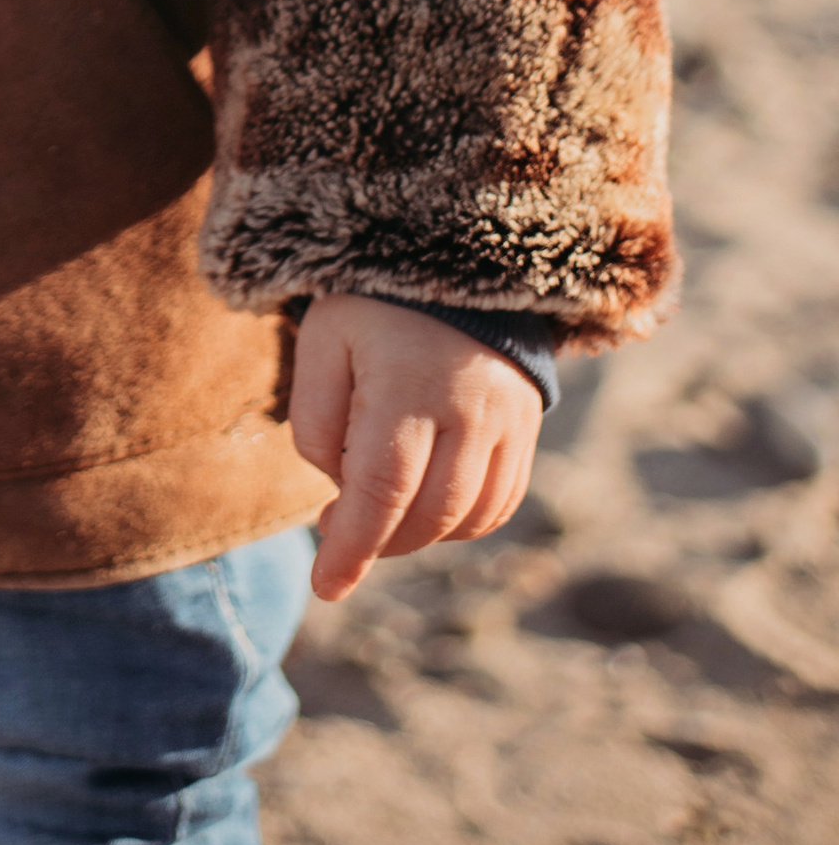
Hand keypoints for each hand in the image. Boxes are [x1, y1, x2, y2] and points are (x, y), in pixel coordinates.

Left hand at [291, 296, 543, 601]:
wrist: (453, 257)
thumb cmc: (371, 306)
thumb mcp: (322, 341)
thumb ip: (316, 421)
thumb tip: (340, 490)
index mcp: (410, 383)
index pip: (381, 490)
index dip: (353, 547)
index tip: (326, 587)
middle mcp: (471, 409)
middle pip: (427, 514)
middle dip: (378, 541)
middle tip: (337, 528)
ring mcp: (509, 422)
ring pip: (466, 519)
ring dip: (417, 535)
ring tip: (375, 508)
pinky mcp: (528, 430)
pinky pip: (497, 505)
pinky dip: (458, 522)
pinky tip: (421, 502)